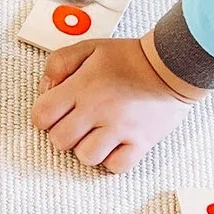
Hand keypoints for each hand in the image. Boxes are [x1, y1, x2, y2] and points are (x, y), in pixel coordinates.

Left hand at [29, 35, 199, 172]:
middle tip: (77, 124)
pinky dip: (112, 160)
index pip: (42, 115)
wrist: (172, 65)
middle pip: (60, 141)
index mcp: (82, 87)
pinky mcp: (141, 142)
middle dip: (63, 134)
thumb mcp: (89, 47)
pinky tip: (115, 146)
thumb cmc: (131, 58)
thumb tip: (46, 88)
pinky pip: (117, 166)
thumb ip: (59, 63)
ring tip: (97, 135)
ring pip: (86, 157)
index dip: (44, 116)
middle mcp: (98, 110)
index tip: (54, 113)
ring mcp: (120, 128)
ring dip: (87, 149)